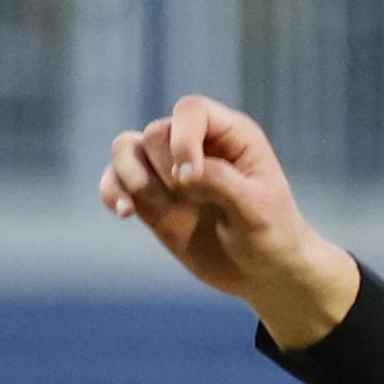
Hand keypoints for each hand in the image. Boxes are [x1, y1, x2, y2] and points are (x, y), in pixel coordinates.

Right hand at [98, 96, 362, 350]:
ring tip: (145, 206)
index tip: (189, 178)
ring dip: (130, 174)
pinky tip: (124, 213)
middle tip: (190, 199)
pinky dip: (111, 192)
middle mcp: (197, 145)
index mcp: (231, 135)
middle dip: (164, 168)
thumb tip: (183, 170)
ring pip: (126, 147)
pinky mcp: (152, 199)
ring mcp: (170, 171)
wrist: (264, 273)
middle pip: (157, 132)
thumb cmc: (272, 236)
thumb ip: (221, 183)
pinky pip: (115, 180)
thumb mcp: (257, 211)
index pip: (191, 110)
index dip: (182, 137)